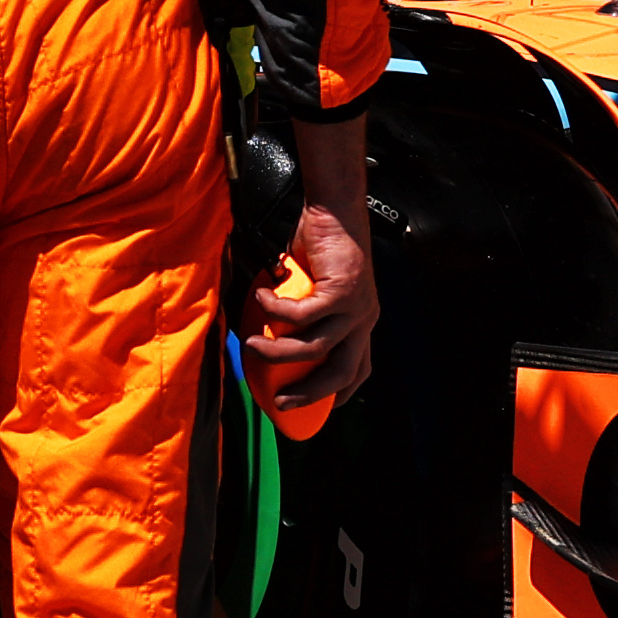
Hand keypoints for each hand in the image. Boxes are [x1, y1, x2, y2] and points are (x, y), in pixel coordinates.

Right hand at [247, 193, 374, 417]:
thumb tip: (265, 332)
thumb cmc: (320, 245)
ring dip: (280, 352)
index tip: (319, 408)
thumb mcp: (313, 287)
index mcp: (361, 321)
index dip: (341, 393)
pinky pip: (302, 314)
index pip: (359, 368)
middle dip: (310, 393)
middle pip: (342, 372)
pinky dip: (276, 310)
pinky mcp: (342, 291)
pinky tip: (260, 298)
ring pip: (316, 346)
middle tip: (280, 400)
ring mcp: (356, 306)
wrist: (335, 208)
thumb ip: (299, 311)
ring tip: (253, 345)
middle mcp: (364, 319)